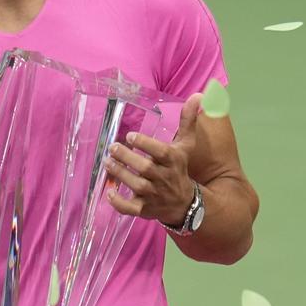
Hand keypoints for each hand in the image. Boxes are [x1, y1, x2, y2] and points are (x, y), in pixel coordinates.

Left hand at [105, 94, 201, 225]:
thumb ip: (188, 121)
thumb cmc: (180, 169)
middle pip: (145, 168)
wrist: (186, 204)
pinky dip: (119, 204)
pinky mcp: (145, 209)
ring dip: (120, 174)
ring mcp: (154, 195)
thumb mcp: (185, 145)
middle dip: (127, 158)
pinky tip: (109, 193)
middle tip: (113, 147)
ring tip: (107, 162)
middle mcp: (164, 178)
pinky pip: (131, 209)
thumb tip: (198, 95)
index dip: (146, 144)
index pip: (161, 152)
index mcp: (173, 161)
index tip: (131, 136)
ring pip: (136, 186)